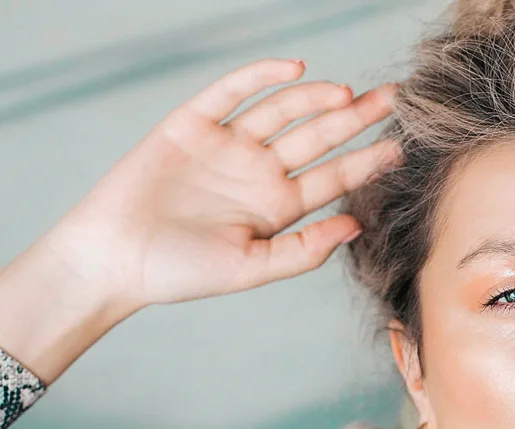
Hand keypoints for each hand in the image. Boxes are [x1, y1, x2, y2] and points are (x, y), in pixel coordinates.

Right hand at [43, 58, 400, 312]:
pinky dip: (261, 76)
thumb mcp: (251, 269)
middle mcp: (259, 172)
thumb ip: (303, 252)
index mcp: (278, 208)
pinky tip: (295, 69)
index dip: (367, 163)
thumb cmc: (180, 272)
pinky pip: (232, 92)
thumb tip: (355, 226)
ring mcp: (228, 145)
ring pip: (283, 111)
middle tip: (395, 99)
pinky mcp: (192, 124)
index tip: (402, 148)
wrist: (113, 258)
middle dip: (356, 119)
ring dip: (316, 99)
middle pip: (318, 137)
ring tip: (349, 94)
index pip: (334, 179)